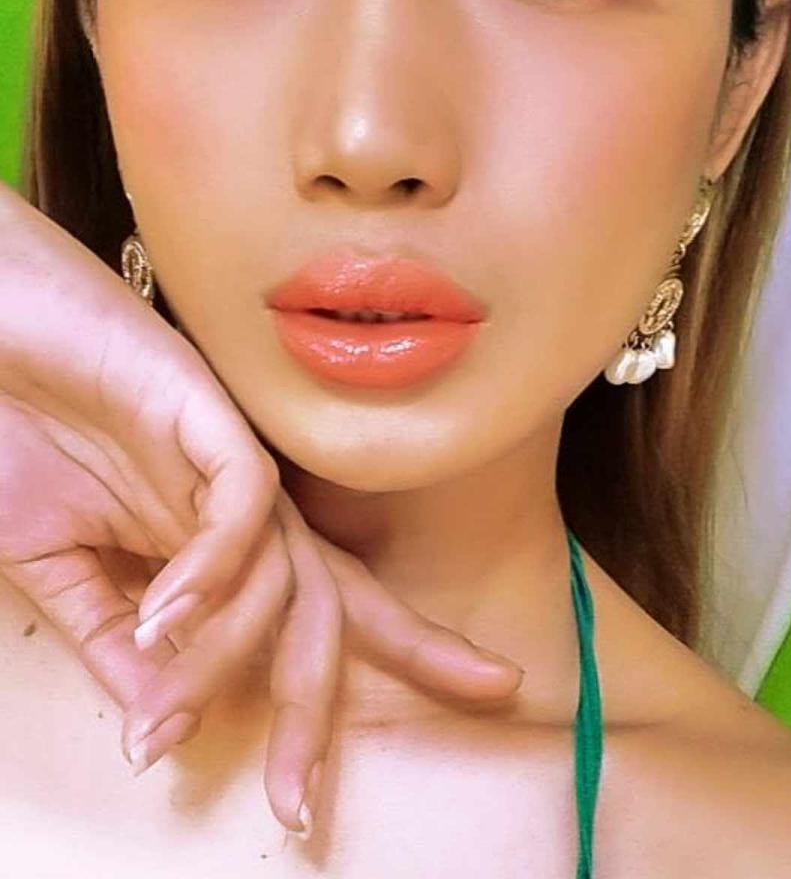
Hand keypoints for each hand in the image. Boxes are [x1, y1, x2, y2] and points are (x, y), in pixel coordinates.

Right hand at [0, 180, 524, 830]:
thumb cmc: (16, 432)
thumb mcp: (56, 567)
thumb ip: (114, 640)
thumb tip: (164, 729)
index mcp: (206, 542)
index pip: (295, 621)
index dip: (317, 704)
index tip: (302, 803)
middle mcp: (233, 506)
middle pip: (328, 601)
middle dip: (338, 695)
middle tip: (304, 802)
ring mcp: (222, 456)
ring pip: (281, 569)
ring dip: (223, 653)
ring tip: (164, 706)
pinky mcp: (204, 407)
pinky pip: (245, 498)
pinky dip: (214, 564)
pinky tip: (165, 612)